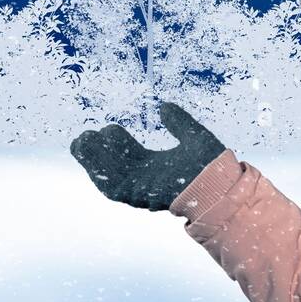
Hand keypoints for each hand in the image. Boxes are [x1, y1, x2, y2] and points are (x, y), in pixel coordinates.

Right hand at [70, 102, 226, 210]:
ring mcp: (142, 189)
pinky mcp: (139, 195)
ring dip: (93, 160)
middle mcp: (147, 180)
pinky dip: (99, 173)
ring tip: (80, 142)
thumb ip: (178, 121)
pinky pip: (112, 187)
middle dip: (98, 153)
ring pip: (108, 176)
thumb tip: (164, 106)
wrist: (220, 182)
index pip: (131, 156)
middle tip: (84, 135)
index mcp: (158, 168)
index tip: (109, 128)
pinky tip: (89, 157)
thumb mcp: (193, 135)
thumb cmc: (212, 165)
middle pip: (115, 166)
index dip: (117, 143)